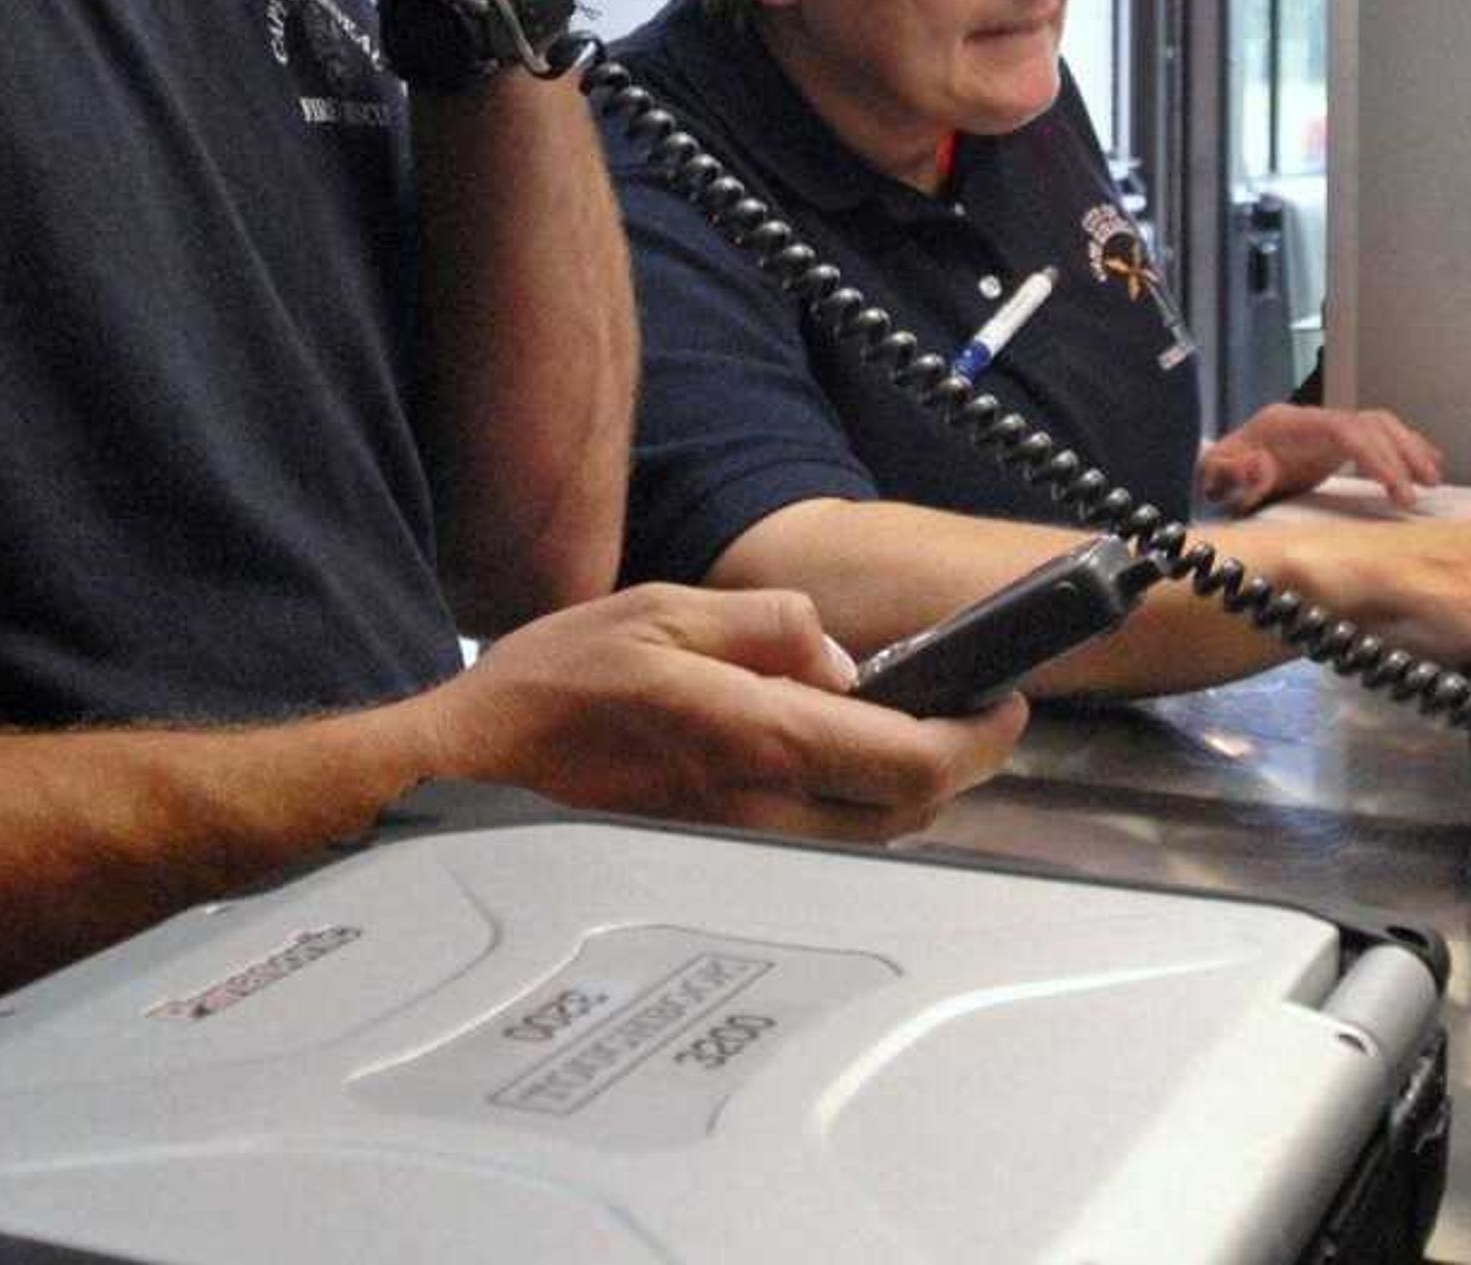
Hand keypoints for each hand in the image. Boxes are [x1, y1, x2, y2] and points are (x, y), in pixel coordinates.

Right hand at [405, 583, 1025, 843]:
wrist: (469, 770)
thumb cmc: (552, 688)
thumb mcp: (662, 609)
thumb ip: (765, 626)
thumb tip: (835, 656)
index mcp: (756, 739)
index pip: (911, 758)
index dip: (978, 735)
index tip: (1002, 700)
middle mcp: (760, 812)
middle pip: (909, 811)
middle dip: (959, 762)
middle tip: (973, 711)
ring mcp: (740, 847)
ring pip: (871, 837)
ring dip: (910, 788)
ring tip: (914, 727)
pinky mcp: (718, 861)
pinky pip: (821, 846)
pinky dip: (858, 809)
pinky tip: (842, 765)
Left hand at [1199, 403, 1445, 513]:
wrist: (1224, 460)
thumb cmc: (1224, 470)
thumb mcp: (1216, 475)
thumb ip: (1232, 472)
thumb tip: (1258, 468)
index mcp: (1290, 424)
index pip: (1346, 430)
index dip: (1376, 455)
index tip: (1398, 487)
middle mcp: (1314, 418)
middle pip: (1371, 424)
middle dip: (1401, 456)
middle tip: (1421, 492)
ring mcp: (1327, 426)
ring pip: (1380, 423)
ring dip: (1410, 448)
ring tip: (1434, 479)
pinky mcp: (1336, 438)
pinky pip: (1378, 433)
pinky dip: (1405, 446)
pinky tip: (1428, 463)